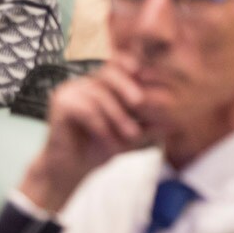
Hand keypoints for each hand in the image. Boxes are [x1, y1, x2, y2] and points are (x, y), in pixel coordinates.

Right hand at [18, 59, 150, 212]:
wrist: (71, 170)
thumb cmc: (101, 147)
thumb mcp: (130, 136)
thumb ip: (148, 126)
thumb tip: (173, 122)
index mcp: (102, 83)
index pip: (118, 62)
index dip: (131, 63)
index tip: (145, 73)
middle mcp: (85, 82)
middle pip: (109, 71)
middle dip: (126, 86)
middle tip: (139, 102)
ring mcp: (70, 90)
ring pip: (99, 94)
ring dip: (118, 116)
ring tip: (131, 135)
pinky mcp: (59, 103)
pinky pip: (85, 109)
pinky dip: (102, 125)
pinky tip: (110, 141)